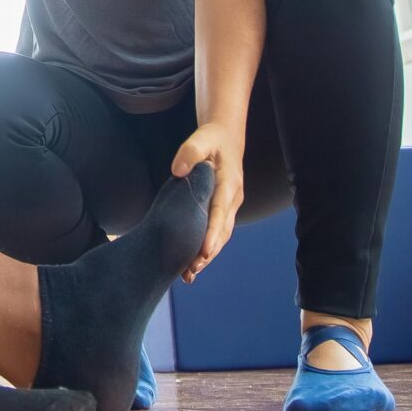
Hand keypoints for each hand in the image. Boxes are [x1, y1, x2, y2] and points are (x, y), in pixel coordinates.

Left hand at [171, 120, 245, 280]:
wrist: (226, 137)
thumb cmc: (212, 138)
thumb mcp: (202, 137)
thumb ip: (191, 151)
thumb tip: (178, 170)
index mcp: (229, 183)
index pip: (220, 211)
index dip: (213, 232)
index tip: (205, 251)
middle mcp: (233, 199)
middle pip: (222, 230)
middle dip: (209, 251)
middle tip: (192, 269)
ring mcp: (229, 206)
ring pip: (221, 235)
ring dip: (207, 255)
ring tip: (189, 273)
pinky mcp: (222, 210)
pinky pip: (216, 232)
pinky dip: (206, 248)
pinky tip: (192, 264)